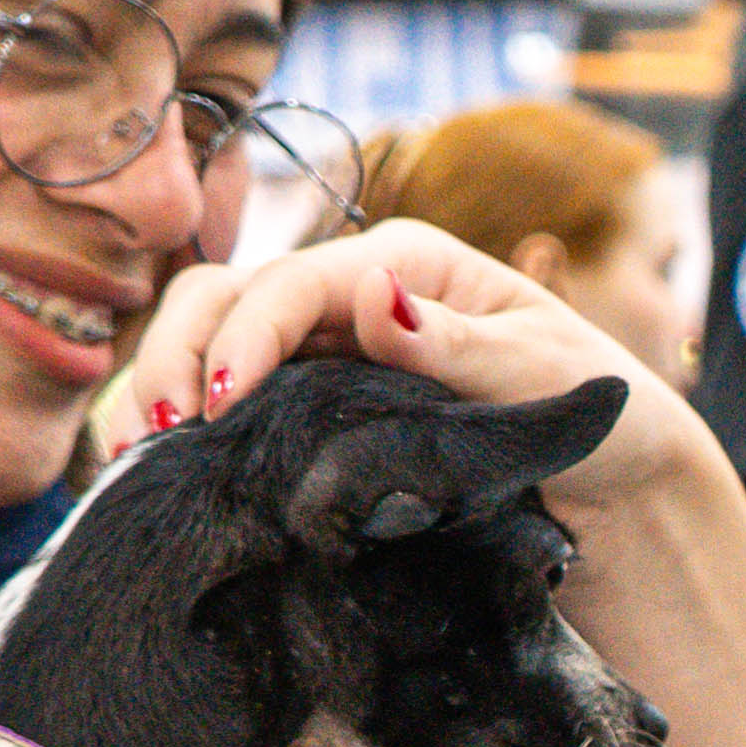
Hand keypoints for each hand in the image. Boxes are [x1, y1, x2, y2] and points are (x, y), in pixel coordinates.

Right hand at [106, 222, 723, 526]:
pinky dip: (179, 428)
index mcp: (405, 265)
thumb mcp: (545, 377)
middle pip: (225, 297)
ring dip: (157, 388)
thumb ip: (462, 346)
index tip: (214, 410)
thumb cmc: (594, 413)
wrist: (612, 480)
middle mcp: (351, 295)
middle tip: (153, 438)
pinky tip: (153, 476)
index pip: (293, 284)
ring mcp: (323, 351)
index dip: (242, 339)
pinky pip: (225, 401)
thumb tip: (374, 298)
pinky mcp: (309, 406)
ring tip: (133, 460)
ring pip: (207, 342)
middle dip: (174, 355)